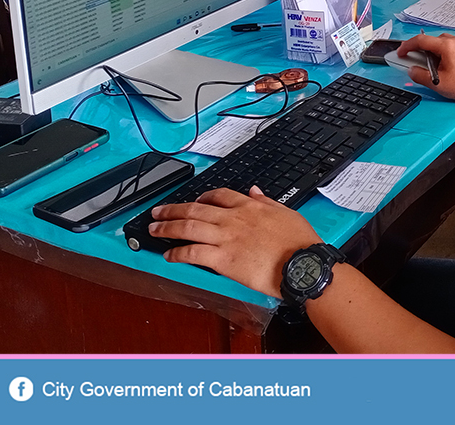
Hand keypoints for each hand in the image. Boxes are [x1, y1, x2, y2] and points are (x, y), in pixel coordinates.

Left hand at [150, 187, 320, 297]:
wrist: (301, 264)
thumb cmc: (299, 243)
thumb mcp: (286, 212)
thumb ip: (267, 201)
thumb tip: (255, 191)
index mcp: (249, 206)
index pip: (219, 195)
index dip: (202, 196)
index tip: (195, 200)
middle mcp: (233, 219)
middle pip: (195, 209)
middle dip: (173, 209)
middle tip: (158, 211)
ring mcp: (226, 238)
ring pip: (188, 227)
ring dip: (167, 227)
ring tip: (154, 229)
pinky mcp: (222, 260)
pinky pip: (193, 253)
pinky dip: (177, 253)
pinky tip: (168, 255)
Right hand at [396, 32, 454, 102]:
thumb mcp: (438, 83)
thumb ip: (420, 76)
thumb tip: (412, 71)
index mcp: (446, 46)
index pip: (420, 41)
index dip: (407, 46)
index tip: (400, 52)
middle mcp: (454, 41)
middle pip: (430, 40)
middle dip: (418, 50)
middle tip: (411, 60)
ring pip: (439, 43)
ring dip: (429, 52)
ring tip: (427, 65)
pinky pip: (447, 47)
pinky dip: (439, 53)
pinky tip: (440, 66)